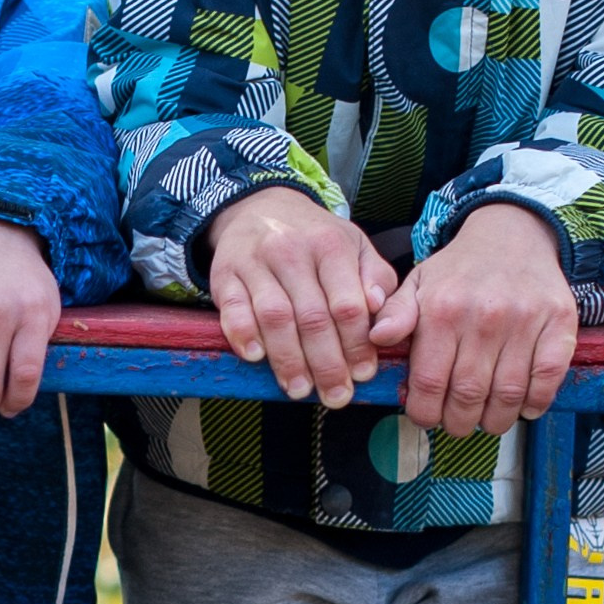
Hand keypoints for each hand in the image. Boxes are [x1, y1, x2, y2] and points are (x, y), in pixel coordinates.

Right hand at [203, 186, 395, 404]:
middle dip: (326, 363)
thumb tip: (378, 311)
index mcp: (330, 245)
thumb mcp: (354, 246)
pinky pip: (232, 309)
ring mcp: (255, 262)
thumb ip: (375, 278)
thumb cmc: (315, 237)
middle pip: (312, 317)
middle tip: (336, 397)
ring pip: (275, 317)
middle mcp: (292, 251)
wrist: (260, 207)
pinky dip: (243, 335)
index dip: (357, 345)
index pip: (347, 305)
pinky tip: (256, 358)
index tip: (363, 375)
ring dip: (288, 360)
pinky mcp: (225, 273)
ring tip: (299, 390)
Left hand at [369, 203, 577, 437]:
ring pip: (508, 394)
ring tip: (487, 420)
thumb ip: (394, 314)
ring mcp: (524, 321)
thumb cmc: (460, 270)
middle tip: (458, 423)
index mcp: (443, 311)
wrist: (513, 233)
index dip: (426, 413)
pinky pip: (547, 378)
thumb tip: (377, 339)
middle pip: (468, 396)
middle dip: (459, 422)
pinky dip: (536, 402)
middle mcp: (484, 317)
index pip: (429, 383)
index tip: (427, 418)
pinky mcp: (558, 324)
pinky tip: (523, 406)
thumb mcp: (418, 284)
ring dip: (496, 420)